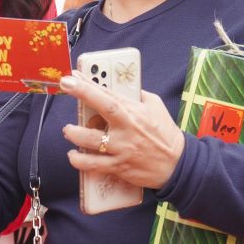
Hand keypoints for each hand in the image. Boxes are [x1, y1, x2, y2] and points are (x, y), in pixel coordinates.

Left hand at [59, 71, 184, 189]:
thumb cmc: (165, 133)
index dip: (89, 83)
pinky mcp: (119, 167)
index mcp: (134, 112)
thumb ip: (136, 95)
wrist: (178, 164)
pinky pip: (94, 165)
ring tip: (68, 130)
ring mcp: (121, 149)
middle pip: (101, 110)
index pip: (108, 94)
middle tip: (65, 86)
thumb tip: (119, 85)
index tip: (73, 76)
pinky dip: (80, 161)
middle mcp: (126, 130)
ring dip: (74, 134)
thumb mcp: (155, 106)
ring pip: (91, 141)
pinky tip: (74, 156)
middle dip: (81, 95)